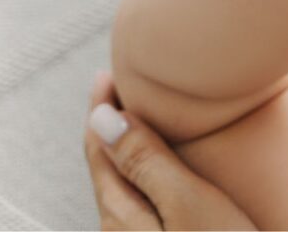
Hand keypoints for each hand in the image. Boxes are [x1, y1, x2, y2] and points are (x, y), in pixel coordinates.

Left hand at [84, 71, 256, 230]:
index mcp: (121, 213)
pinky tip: (170, 170)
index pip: (100, 147)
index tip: (112, 71)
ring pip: (128, 182)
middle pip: (109, 164)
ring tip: (147, 120)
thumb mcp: (187, 202)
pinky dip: (149, 170)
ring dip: (133, 147)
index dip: (103, 106)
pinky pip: (146, 198)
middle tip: (125, 87)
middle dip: (115, 124)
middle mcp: (123, 229)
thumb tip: (103, 117)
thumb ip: (146, 161)